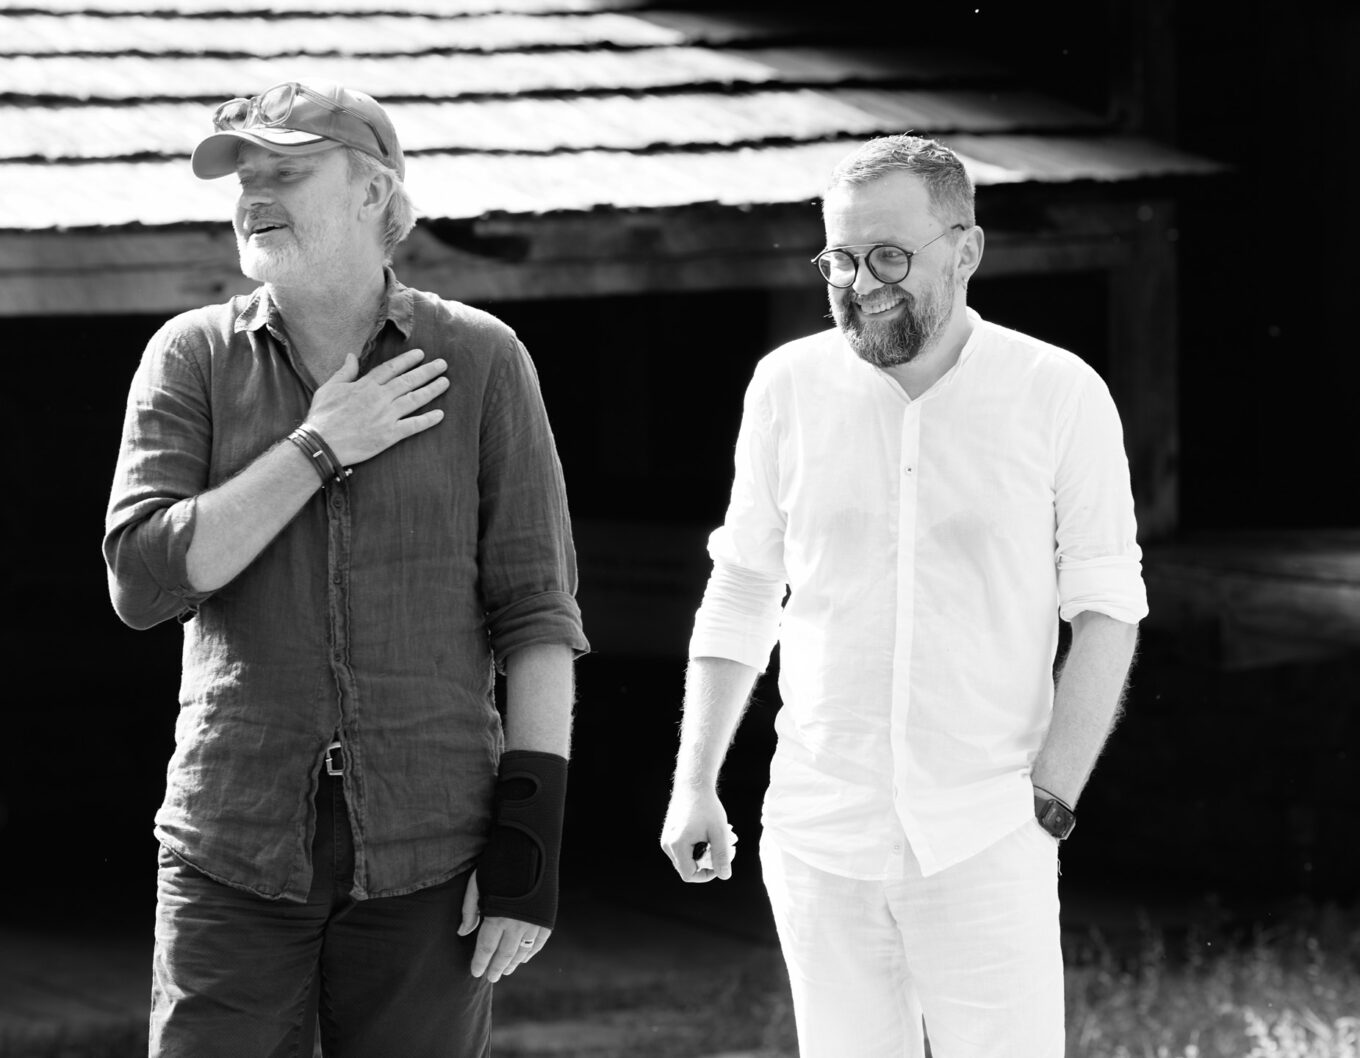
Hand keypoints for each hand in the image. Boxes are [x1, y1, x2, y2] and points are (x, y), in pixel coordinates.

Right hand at [305, 349, 448, 466]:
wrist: (321, 443)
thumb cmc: (322, 416)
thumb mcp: (328, 388)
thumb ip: (344, 372)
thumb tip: (352, 355)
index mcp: (365, 385)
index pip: (391, 368)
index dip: (407, 360)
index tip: (421, 354)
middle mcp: (379, 397)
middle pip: (408, 381)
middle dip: (427, 371)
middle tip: (443, 364)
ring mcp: (386, 416)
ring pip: (415, 399)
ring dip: (432, 390)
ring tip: (446, 382)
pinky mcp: (389, 435)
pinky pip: (413, 425)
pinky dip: (428, 420)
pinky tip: (441, 415)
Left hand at [458, 870, 549, 981]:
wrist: (530, 848)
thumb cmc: (498, 864)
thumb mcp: (477, 883)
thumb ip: (469, 909)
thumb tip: (462, 933)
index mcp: (497, 916)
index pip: (486, 948)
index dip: (480, 962)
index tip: (475, 972)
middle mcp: (516, 924)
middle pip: (504, 954)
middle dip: (496, 968)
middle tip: (490, 978)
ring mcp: (533, 923)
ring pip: (522, 951)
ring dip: (513, 963)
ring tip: (506, 970)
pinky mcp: (546, 918)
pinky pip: (539, 943)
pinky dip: (531, 952)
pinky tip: (524, 958)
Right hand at [659, 785, 737, 882]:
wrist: (693, 785)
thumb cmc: (707, 807)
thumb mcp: (719, 832)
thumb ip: (722, 856)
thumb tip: (724, 876)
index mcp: (677, 845)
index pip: (689, 874)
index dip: (706, 875)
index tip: (720, 863)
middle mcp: (667, 844)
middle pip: (687, 867)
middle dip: (707, 862)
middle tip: (724, 849)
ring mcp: (666, 839)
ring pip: (686, 858)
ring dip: (703, 854)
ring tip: (718, 839)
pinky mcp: (669, 833)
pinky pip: (683, 849)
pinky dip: (696, 846)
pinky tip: (709, 834)